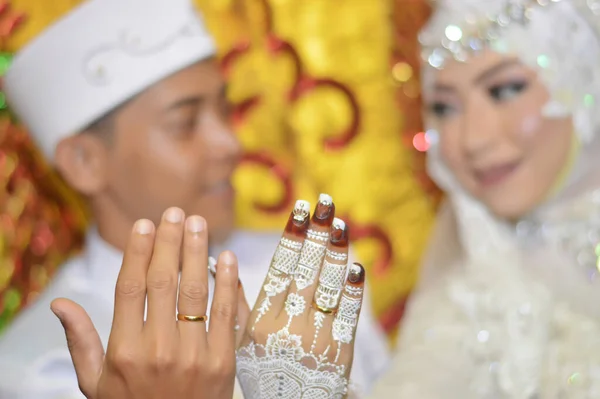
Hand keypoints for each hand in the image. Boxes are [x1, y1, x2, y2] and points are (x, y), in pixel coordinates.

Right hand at [50, 208, 240, 398]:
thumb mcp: (96, 384)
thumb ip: (81, 342)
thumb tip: (60, 304)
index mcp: (124, 352)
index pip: (130, 288)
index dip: (138, 252)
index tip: (145, 225)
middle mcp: (158, 350)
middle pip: (164, 282)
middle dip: (169, 242)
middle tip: (175, 213)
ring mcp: (193, 356)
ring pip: (195, 292)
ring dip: (197, 253)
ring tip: (197, 224)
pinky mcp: (223, 362)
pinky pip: (226, 314)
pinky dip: (227, 283)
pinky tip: (227, 258)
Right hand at [236, 195, 365, 397]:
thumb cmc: (263, 376)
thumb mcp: (239, 344)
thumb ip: (234, 304)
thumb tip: (221, 265)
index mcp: (262, 321)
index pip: (280, 268)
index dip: (292, 237)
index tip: (300, 209)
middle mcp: (289, 325)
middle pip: (306, 270)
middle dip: (316, 233)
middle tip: (325, 202)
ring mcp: (317, 338)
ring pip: (328, 287)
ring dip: (336, 254)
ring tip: (340, 225)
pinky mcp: (340, 351)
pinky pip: (349, 316)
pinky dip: (354, 291)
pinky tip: (357, 267)